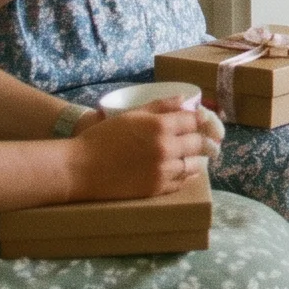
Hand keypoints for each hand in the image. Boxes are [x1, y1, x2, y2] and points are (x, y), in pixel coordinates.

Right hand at [67, 97, 219, 199]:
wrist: (80, 168)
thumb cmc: (103, 137)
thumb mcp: (132, 114)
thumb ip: (161, 106)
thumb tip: (186, 99)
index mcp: (160, 126)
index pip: (195, 121)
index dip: (201, 120)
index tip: (203, 121)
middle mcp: (166, 148)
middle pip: (199, 143)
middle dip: (204, 140)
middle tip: (208, 140)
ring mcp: (162, 170)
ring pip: (194, 164)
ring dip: (197, 159)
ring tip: (197, 156)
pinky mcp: (156, 189)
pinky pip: (182, 182)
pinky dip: (187, 175)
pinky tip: (186, 170)